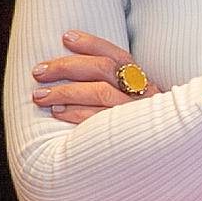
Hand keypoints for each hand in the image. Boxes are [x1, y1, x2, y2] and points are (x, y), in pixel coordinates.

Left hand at [30, 31, 154, 124]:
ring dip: (65, 91)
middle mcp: (143, 95)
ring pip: (99, 92)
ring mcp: (136, 114)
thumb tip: (73, 72)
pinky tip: (56, 112)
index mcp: (145, 83)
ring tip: (40, 95)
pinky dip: (75, 113)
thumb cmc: (136, 131)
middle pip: (104, 69)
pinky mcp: (127, 135)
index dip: (91, 44)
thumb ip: (114, 89)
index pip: (118, 55)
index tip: (65, 37)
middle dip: (67, 67)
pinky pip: (98, 120)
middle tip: (39, 72)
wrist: (162, 164)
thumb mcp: (134, 106)